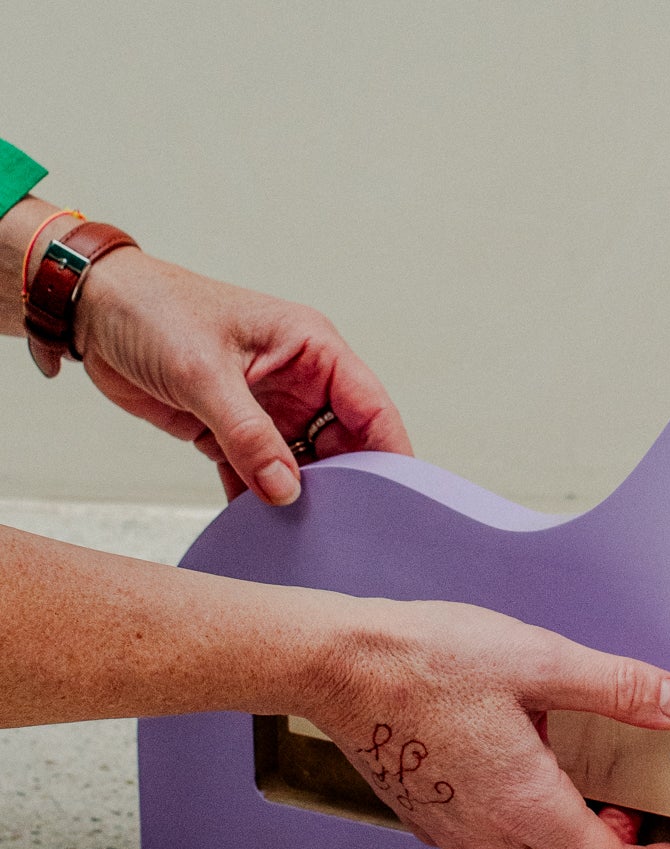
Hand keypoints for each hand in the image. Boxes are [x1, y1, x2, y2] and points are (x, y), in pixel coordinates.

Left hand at [75, 247, 410, 503]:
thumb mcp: (204, 373)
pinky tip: (258, 530)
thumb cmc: (154, 311)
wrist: (92, 312)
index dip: (389, 453)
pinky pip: (258, 475)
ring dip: (300, 499)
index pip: (370, 406)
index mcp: (311, 349)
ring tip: (304, 537)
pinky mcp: (232, 431)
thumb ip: (248, 435)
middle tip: (345, 530)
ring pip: (303, 466)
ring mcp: (268, 408)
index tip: (397, 499)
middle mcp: (299, 380)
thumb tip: (286, 490)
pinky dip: (258, 502)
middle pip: (344, 444)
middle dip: (346, 485)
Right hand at [303, 597, 669, 848]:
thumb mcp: (541, 660)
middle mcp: (487, 833)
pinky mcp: (422, 820)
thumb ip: (619, 688)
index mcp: (526, 802)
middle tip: (620, 820)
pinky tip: (516, 797)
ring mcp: (449, 833)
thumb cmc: (428, 661)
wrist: (340, 664)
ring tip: (571, 812)